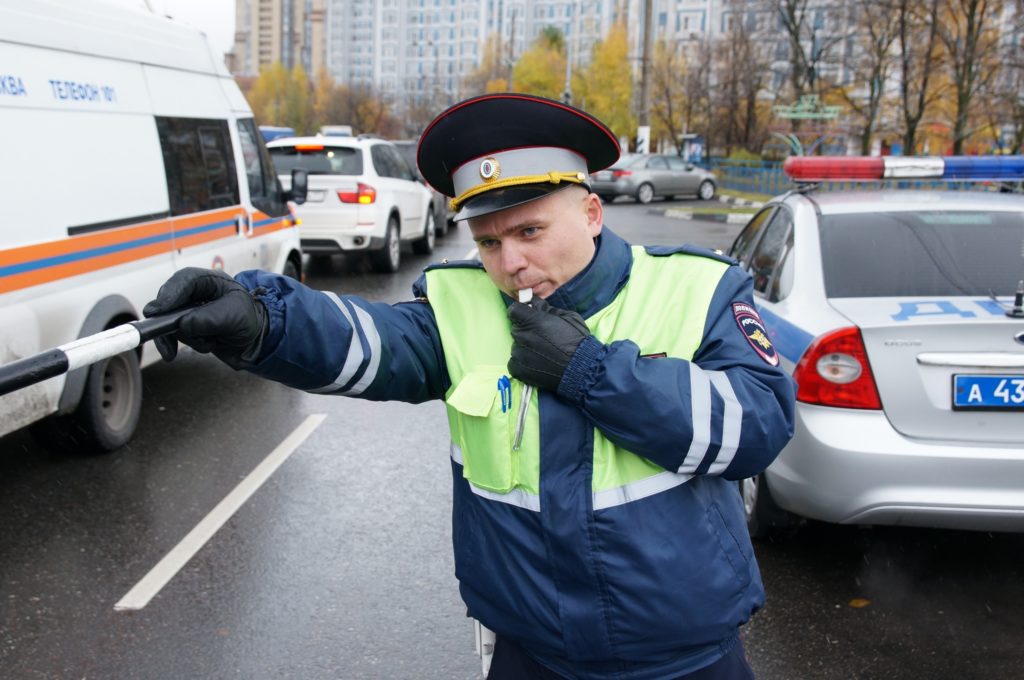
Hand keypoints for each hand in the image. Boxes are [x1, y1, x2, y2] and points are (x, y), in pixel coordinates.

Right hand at [143, 268, 266, 368]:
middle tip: (160, 333)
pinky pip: (177, 337)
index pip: (185, 280)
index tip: (157, 310)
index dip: (169, 293)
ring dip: (188, 336)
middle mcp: (196, 294)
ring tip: (211, 341)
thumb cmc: (250, 320)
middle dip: (168, 320)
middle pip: (170, 302)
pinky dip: (189, 344)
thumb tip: (183, 326)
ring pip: (171, 323)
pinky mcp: (188, 328)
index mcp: (210, 281)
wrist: (257, 340)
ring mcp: (190, 312)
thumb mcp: (234, 317)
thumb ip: (208, 319)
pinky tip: (208, 345)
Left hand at [507, 298, 589, 391]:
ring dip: (525, 347)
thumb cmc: (577, 341)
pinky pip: (514, 362)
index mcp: (533, 320)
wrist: (582, 369)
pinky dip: (523, 363)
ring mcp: (518, 354)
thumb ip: (548, 309)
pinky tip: (537, 364)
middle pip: (516, 329)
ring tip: (542, 354)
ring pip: (516, 346)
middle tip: (542, 338)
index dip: (521, 313)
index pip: (514, 310)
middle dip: (526, 330)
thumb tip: (535, 304)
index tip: (527, 317)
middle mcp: (522, 336)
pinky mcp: (518, 369)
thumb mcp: (568, 317)